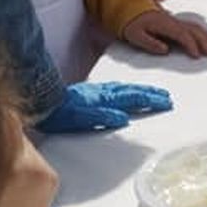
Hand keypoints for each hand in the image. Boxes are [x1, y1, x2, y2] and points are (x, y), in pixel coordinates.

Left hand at [37, 80, 174, 132]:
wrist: (41, 102)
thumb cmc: (60, 114)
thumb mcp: (81, 119)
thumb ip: (103, 117)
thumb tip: (123, 118)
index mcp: (104, 99)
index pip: (133, 98)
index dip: (150, 100)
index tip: (166, 102)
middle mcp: (103, 92)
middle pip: (132, 91)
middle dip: (150, 93)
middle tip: (166, 96)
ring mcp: (96, 90)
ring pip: (124, 88)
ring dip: (140, 90)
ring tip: (151, 92)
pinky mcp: (90, 92)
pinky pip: (115, 88)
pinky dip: (126, 89)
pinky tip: (125, 92)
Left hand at [122, 9, 206, 57]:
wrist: (128, 6)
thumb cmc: (131, 23)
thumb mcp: (135, 35)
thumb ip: (150, 43)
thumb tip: (165, 50)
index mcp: (164, 24)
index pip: (182, 34)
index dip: (191, 45)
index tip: (197, 56)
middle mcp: (172, 21)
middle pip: (193, 30)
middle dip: (204, 42)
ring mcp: (174, 20)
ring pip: (194, 27)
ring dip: (206, 36)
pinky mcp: (174, 21)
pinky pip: (192, 25)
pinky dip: (202, 31)